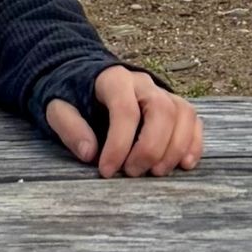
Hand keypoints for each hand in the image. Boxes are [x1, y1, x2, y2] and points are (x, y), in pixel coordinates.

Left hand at [45, 66, 202, 177]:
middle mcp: (142, 83)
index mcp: (112, 79)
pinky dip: (194, 143)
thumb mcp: (57, 108)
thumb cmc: (71, 97)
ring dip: (175, 148)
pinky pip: (193, 120)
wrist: (83, 78)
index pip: (125, 109)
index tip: (107, 171)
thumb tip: (89, 153)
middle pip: (162, 110)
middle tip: (133, 173)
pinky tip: (184, 164)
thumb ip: (69, 127)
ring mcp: (161, 92)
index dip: (119, 143)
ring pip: (183, 114)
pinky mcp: (173, 105)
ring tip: (157, 173)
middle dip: (151, 147)